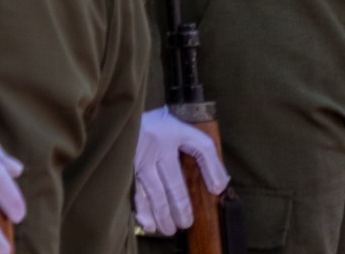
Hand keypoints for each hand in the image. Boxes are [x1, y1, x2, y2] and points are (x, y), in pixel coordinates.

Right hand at [132, 107, 229, 236]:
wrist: (125, 115)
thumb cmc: (161, 127)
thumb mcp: (185, 131)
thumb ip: (206, 155)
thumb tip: (220, 185)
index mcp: (174, 134)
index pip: (201, 149)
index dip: (212, 168)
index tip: (216, 190)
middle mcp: (155, 147)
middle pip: (171, 182)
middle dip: (179, 206)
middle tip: (185, 224)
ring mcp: (137, 158)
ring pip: (152, 192)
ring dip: (161, 213)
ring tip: (168, 229)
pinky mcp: (123, 168)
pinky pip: (134, 193)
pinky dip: (141, 210)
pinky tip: (147, 224)